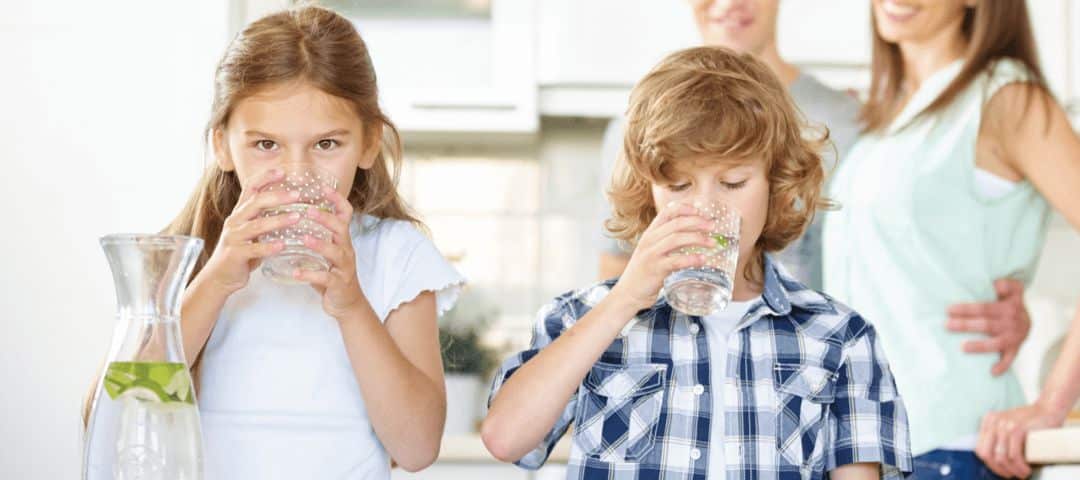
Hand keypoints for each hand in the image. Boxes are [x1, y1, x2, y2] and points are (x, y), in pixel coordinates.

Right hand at [201, 168, 301, 292]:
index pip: (250, 188)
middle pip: (255, 203)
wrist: (218, 277)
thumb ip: (265, 220)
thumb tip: (292, 209)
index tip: (282, 171)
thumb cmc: (240, 254)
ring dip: (278, 220)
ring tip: (297, 218)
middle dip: (277, 196)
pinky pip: (254, 249)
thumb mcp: (252, 232)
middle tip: (297, 195)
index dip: (265, 178)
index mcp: (240, 213)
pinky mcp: (235, 255)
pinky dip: (269, 246)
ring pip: (257, 225)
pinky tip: (283, 245)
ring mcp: (234, 237)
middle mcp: (235, 221)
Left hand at [294, 185, 367, 319]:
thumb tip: (292, 216)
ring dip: (319, 244)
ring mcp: (344, 267)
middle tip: (308, 211)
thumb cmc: (332, 274)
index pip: (345, 213)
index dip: (336, 199)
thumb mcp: (327, 251)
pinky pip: (325, 278)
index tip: (322, 186)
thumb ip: (315, 235)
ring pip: (335, 252)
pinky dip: (310, 275)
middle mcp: (346, 249)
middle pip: (341, 228)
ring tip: (303, 238)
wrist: (346, 303)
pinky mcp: (338, 283)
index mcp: (342, 239)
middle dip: (326, 218)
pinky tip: (296, 272)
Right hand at [609, 202, 714, 311]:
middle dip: (697, 222)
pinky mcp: (655, 269)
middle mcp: (649, 240)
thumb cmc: (645, 271)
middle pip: (676, 223)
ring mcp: (651, 254)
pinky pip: (676, 261)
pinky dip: (691, 259)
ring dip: (697, 238)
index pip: (668, 212)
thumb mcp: (653, 250)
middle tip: (713, 226)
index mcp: (650, 233)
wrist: (629, 292)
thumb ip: (668, 241)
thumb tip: (694, 235)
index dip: (686, 208)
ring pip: (676, 239)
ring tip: (712, 243)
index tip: (701, 211)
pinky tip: (703, 260)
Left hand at [946, 278, 1030, 375]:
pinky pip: (1009, 359)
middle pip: (986, 324)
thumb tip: (996, 284)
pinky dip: (1002, 366)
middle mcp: (1012, 322)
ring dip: (979, 346)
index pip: (984, 307)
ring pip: (995, 343)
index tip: (949, 310)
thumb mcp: (1013, 289)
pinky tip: (992, 372)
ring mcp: (1014, 337)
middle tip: (946, 325)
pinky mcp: (1015, 349)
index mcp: (1009, 306)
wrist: (1028, 319)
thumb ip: (1006, 284)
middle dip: (965, 325)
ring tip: (962, 347)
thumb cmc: (1011, 302)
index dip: (967, 309)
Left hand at [976, 401, 1067, 477]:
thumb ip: (999, 438)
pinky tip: (1026, 469)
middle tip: (1011, 475)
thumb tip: (995, 462)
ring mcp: (1004, 424)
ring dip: (1012, 470)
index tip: (1001, 470)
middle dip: (999, 469)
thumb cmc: (1031, 422)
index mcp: (988, 421)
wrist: (1048, 408)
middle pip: (986, 454)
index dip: (990, 464)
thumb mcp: (1008, 426)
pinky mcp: (1017, 428)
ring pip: (1001, 457)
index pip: (980, 449)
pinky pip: (1014, 454)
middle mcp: (993, 421)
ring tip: (1022, 473)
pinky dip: (1020, 466)